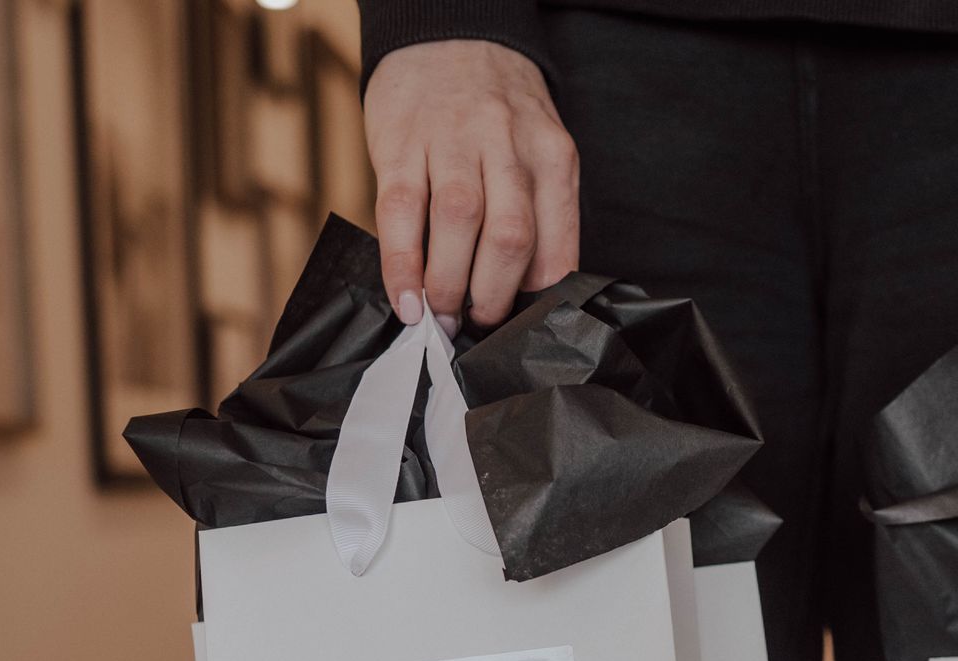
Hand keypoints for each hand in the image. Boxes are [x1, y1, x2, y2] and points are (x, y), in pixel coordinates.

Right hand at [363, 40, 578, 331]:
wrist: (450, 35)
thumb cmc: (496, 115)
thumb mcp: (538, 152)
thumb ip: (539, 215)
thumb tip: (525, 296)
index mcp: (553, 158)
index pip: (556, 245)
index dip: (536, 300)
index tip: (517, 328)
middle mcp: (508, 146)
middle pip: (509, 237)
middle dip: (491, 297)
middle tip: (475, 324)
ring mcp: (453, 142)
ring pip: (458, 224)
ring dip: (448, 285)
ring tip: (440, 317)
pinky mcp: (402, 142)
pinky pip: (401, 211)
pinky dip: (401, 264)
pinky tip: (405, 298)